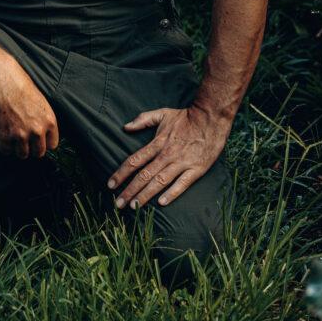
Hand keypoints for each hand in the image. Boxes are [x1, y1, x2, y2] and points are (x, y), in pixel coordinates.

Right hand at [0, 53, 58, 158]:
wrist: (1, 77)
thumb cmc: (19, 84)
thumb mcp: (40, 101)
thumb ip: (42, 119)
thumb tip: (42, 133)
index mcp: (49, 120)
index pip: (53, 145)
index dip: (44, 143)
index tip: (38, 141)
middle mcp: (38, 130)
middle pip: (39, 153)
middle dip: (32, 148)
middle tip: (25, 141)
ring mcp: (21, 134)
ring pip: (23, 155)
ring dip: (18, 148)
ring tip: (13, 138)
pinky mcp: (5, 135)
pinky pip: (6, 151)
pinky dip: (4, 146)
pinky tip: (3, 136)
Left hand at [106, 105, 229, 209]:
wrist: (211, 118)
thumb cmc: (185, 117)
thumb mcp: (162, 113)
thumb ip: (143, 119)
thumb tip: (125, 127)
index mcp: (158, 143)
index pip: (135, 161)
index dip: (121, 173)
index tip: (111, 185)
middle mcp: (167, 155)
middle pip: (144, 175)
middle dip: (129, 190)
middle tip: (117, 204)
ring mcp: (182, 163)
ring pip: (160, 181)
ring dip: (146, 195)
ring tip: (134, 207)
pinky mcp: (196, 169)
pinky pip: (182, 183)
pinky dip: (172, 193)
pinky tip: (162, 203)